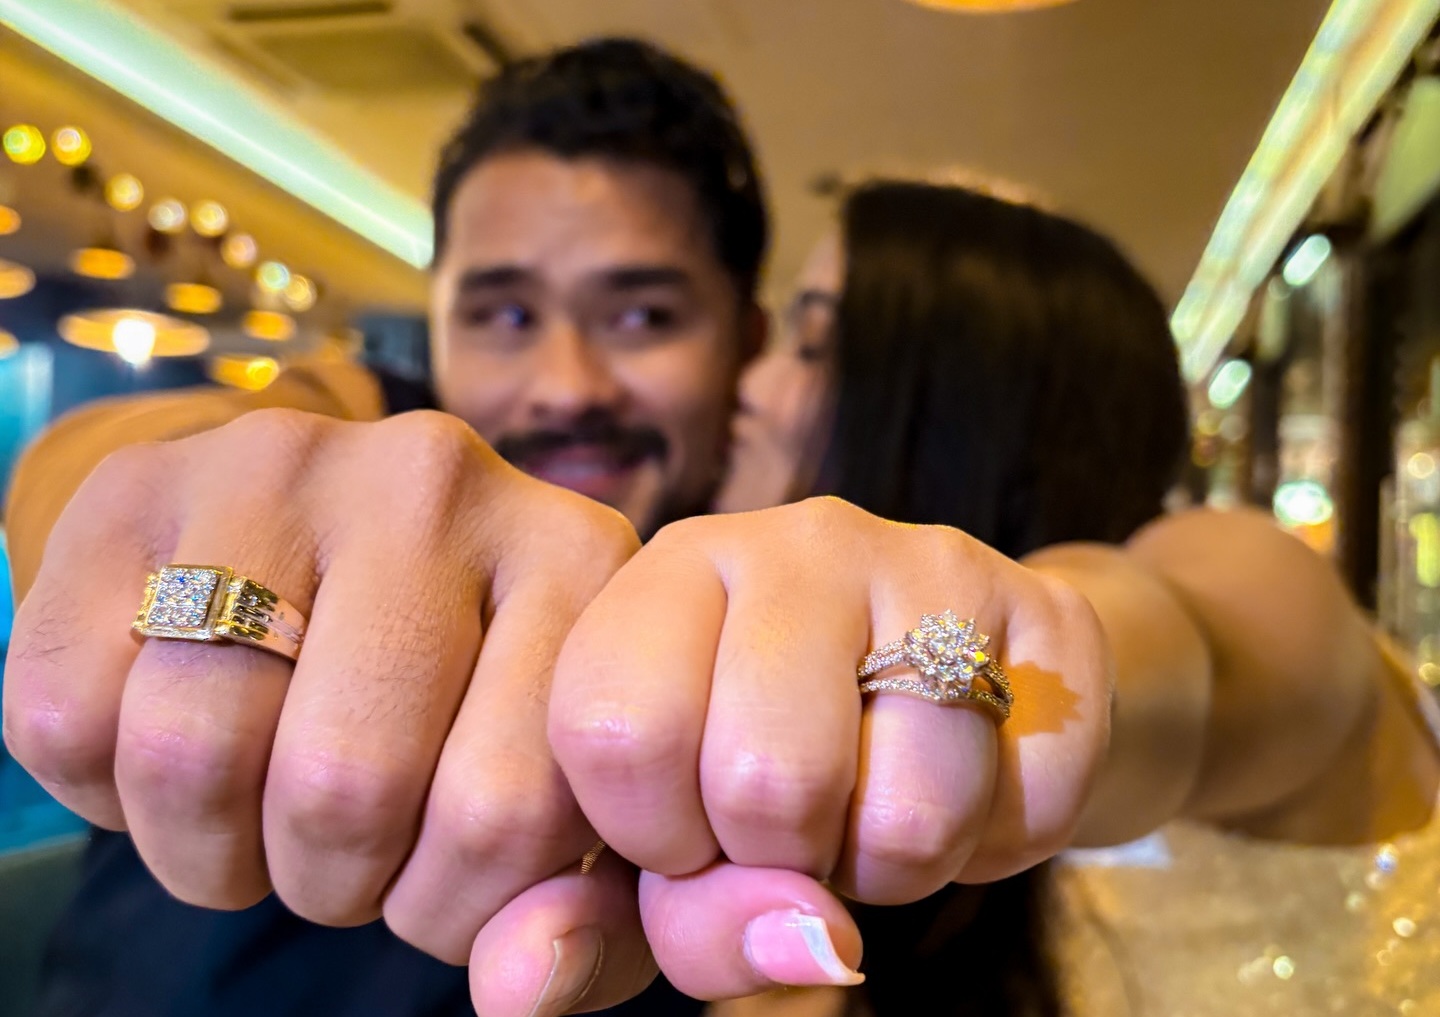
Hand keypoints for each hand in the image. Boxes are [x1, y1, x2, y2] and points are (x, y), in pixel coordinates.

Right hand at [2, 409, 648, 977]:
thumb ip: (585, 914)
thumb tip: (523, 988)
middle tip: (342, 851)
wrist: (323, 547)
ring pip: (195, 751)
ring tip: (261, 815)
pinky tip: (176, 744)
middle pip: (343, 782)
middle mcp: (442, 481)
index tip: (436, 885)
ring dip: (213, 851)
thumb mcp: (560, 799)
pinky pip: (66, 715)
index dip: (453, 910)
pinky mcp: (137, 485)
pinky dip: (105, 790)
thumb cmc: (462, 700)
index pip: (509, 812)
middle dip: (330, 880)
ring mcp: (284, 464)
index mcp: (580, 557)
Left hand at [549, 498, 1110, 993]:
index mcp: (666, 577)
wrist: (954, 695)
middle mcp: (792, 541)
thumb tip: (611, 981)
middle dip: (787, 861)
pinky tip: (967, 782)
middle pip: (769, 778)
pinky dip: (999, 844)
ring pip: (911, 808)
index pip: (618, 730)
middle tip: (799, 828)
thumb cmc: (769, 772)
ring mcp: (927, 562)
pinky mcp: (1045, 607)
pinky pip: (1031, 798)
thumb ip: (608, 924)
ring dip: (897, 867)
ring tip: (880, 808)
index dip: (656, 836)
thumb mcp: (663, 848)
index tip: (684, 835)